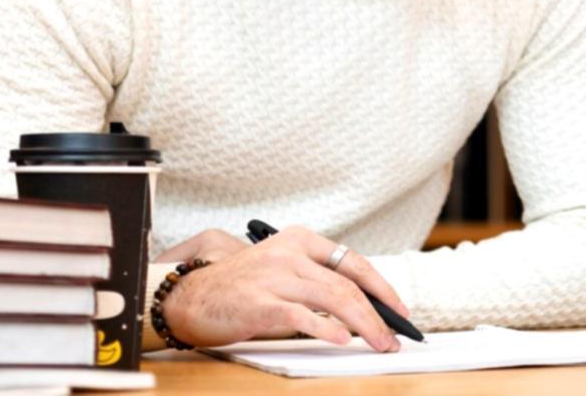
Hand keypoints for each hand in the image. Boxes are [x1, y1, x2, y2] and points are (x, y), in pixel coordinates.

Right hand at [159, 225, 410, 351]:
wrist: (186, 298)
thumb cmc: (236, 288)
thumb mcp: (280, 269)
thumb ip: (314, 279)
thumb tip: (358, 306)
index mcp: (300, 241)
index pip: (353, 261)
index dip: (381, 287)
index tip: (399, 309)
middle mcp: (290, 254)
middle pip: (347, 284)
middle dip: (378, 313)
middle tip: (394, 337)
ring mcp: (275, 277)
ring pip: (334, 299)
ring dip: (364, 325)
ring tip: (379, 344)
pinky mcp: (260, 304)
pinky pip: (303, 316)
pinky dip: (328, 329)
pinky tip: (344, 339)